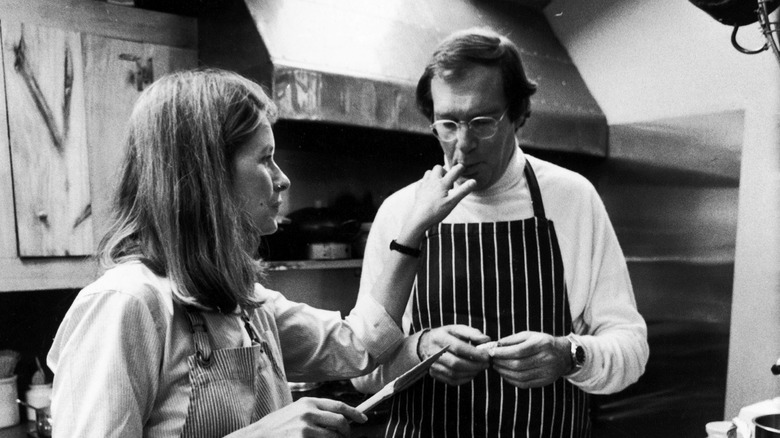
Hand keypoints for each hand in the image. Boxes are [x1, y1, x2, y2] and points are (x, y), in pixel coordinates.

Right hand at [226, 397, 365, 437]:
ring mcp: (305, 428)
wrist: (256, 437)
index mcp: (308, 402)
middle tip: (345, 437)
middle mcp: (308, 413)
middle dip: (346, 432)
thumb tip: (340, 418)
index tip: (363, 420)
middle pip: (340, 422)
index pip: (339, 407)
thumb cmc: (276, 426)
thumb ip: (316, 412)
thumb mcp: (295, 411)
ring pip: (333, 437)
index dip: (354, 414)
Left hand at [398, 164, 475, 245]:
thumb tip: (474, 181)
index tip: (462, 167)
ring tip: (440, 185)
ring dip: (435, 175)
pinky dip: (427, 182)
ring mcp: (424, 185)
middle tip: (449, 182)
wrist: (418, 219)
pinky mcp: (418, 191)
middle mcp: (432, 181)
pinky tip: (429, 189)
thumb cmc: (436, 212)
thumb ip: (463, 191)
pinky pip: (422, 181)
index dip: (459, 168)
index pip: (453, 171)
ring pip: (429, 172)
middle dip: (445, 171)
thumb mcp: (452, 202)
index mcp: (442, 183)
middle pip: (438, 168)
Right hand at [419, 325, 491, 385]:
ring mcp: (433, 365)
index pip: (458, 348)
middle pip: (456, 363)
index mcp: (439, 338)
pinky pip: (452, 380)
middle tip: (486, 364)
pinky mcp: (435, 374)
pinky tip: (472, 372)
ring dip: (471, 372)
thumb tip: (486, 340)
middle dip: (475, 365)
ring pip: (455, 374)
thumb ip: (472, 333)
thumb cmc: (446, 335)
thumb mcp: (457, 329)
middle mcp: (434, 352)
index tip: (486, 356)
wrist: (425, 344)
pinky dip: (465, 378)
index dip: (474, 353)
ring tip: (480, 367)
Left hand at [489, 331, 569, 388]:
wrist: (563, 354)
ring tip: (496, 367)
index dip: (503, 353)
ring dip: (504, 372)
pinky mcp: (544, 381)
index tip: (491, 352)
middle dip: (501, 363)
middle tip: (492, 360)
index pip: (519, 351)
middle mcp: (546, 359)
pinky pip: (524, 384)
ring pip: (520, 376)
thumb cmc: (542, 342)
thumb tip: (496, 345)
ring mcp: (546, 372)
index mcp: (542, 344)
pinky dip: (511, 380)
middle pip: (518, 365)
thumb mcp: (530, 335)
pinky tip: (505, 374)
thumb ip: (512, 339)